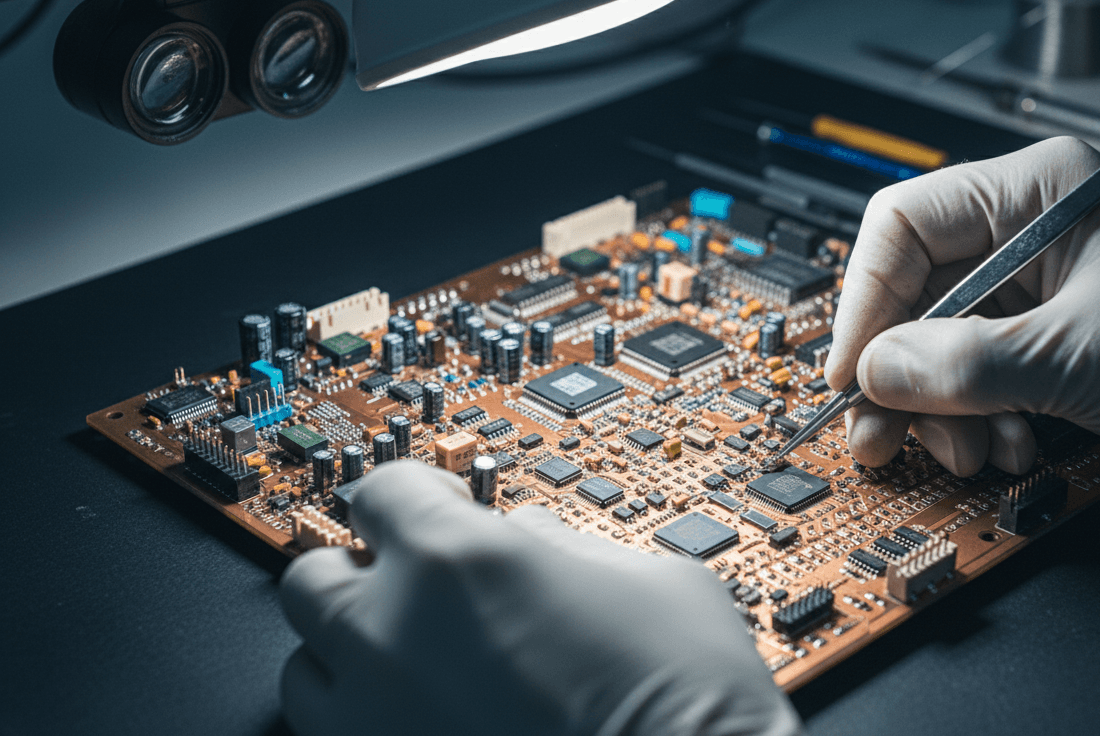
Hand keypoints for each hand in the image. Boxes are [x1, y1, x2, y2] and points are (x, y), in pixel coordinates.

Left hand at [279, 461, 802, 735]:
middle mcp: (393, 641)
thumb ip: (565, 545)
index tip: (430, 509)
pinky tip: (428, 725)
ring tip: (410, 669)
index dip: (412, 496)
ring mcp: (377, 728)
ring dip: (349, 659)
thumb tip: (530, 542)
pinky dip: (372, 729)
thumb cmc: (692, 704)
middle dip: (359, 575)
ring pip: (305, 674)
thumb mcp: (652, 581)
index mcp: (460, 562)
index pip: (382, 490)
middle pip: (311, 578)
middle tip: (412, 587)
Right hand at [827, 136, 1099, 480]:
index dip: (864, 301)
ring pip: (934, 342)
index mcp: (1032, 191)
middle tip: (878, 434)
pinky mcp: (1036, 332)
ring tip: (964, 451)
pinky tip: (1002, 444)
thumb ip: (969, 365)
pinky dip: (972, 416)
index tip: (851, 371)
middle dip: (896, 373)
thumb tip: (877, 373)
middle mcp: (1021, 230)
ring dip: (937, 406)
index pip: (902, 226)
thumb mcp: (1080, 356)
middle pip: (910, 293)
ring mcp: (1028, 284)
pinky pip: (970, 371)